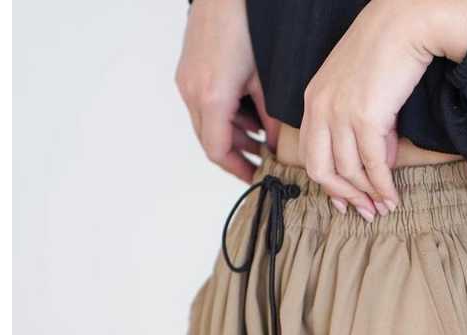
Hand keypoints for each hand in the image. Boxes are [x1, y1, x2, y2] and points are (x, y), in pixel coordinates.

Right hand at [175, 0, 280, 180]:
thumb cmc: (247, 25)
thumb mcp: (266, 80)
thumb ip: (271, 119)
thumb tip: (279, 147)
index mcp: (212, 98)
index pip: (218, 152)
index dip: (238, 170)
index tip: (256, 178)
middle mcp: (193, 92)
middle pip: (210, 141)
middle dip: (236, 155)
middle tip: (261, 162)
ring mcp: (187, 81)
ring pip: (206, 125)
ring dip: (231, 135)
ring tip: (259, 138)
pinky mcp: (188, 71)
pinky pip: (203, 106)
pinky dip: (223, 117)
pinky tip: (247, 113)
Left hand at [300, 0, 466, 219]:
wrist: (406, 22)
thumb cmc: (388, 51)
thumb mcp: (361, 89)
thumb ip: (360, 126)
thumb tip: (376, 163)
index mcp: (313, 99)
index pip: (310, 155)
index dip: (328, 185)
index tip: (345, 202)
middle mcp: (320, 107)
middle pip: (320, 170)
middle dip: (344, 197)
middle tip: (365, 212)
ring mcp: (340, 112)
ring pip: (348, 172)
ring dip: (368, 195)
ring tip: (384, 207)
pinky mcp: (365, 116)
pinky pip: (372, 165)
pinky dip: (383, 186)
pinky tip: (392, 197)